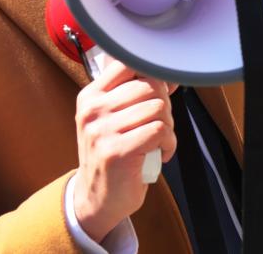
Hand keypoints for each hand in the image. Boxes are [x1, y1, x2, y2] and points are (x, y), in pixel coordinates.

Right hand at [73, 59, 175, 242]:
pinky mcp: (116, 151)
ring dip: (167, 126)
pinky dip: (168, 143)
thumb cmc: (115, 152)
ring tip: (157, 141)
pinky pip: (160, 131)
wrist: (97, 197)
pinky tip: (159, 153)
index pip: (130, 64)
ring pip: (158, 108)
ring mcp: (102, 131)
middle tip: (158, 126)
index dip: (154, 76)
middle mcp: (92, 110)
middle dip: (165, 106)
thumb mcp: (115, 117)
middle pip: (150, 86)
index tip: (159, 93)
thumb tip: (171, 73)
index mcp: (91, 96)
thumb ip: (136, 93)